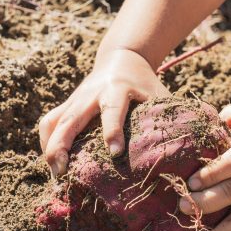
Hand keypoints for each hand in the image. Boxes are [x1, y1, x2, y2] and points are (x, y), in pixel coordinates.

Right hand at [38, 49, 169, 176]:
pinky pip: (50, 122)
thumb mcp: (158, 95)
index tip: (115, 153)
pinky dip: (47, 142)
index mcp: (117, 88)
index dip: (112, 131)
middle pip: (70, 120)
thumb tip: (183, 151)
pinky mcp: (67, 104)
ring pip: (53, 122)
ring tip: (56, 173)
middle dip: (62, 146)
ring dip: (50, 148)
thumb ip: (165, 118)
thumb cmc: (145, 83)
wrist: (122, 57)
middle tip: (64, 173)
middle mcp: (90, 93)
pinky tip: (53, 163)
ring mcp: (75, 99)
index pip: (112, 110)